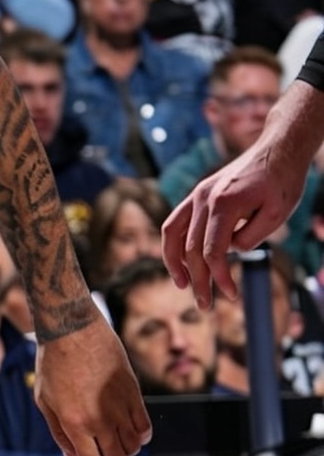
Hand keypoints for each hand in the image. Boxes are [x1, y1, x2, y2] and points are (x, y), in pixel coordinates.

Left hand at [33, 317, 151, 455]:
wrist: (72, 329)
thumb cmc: (53, 365)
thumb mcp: (45, 402)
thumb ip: (60, 435)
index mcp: (75, 424)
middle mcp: (101, 420)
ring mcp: (120, 407)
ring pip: (135, 446)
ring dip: (127, 451)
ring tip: (115, 442)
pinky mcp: (134, 393)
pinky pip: (145, 426)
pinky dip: (141, 435)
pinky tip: (129, 429)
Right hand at [163, 127, 316, 305]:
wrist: (278, 149)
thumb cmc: (283, 181)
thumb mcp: (277, 213)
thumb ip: (251, 237)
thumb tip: (231, 251)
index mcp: (225, 203)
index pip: (212, 251)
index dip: (219, 276)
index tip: (230, 295)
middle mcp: (204, 198)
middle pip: (191, 248)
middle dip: (198, 280)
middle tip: (205, 306)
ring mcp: (197, 195)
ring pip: (174, 235)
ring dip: (175, 264)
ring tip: (182, 285)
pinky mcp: (198, 195)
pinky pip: (175, 222)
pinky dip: (173, 244)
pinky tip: (179, 262)